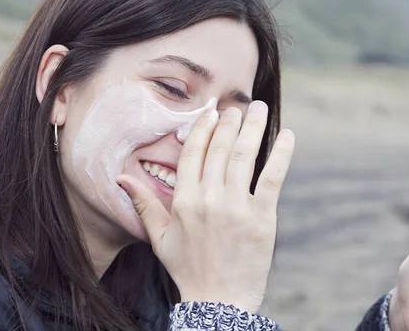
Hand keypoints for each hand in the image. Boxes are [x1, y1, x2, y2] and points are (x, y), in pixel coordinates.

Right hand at [117, 102, 294, 312]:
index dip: (203, 128)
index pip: (193, 153)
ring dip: (253, 128)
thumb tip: (122, 179)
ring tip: (259, 108)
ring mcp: (237, 206)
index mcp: (184, 200)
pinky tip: (286, 135)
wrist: (218, 300)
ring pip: (244, 156)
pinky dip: (281, 154)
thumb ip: (143, 204)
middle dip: (228, 122)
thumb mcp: (158, 237)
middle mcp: (209, 198)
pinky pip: (272, 178)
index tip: (211, 111)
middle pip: (219, 148)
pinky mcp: (261, 217)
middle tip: (236, 107)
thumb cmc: (186, 268)